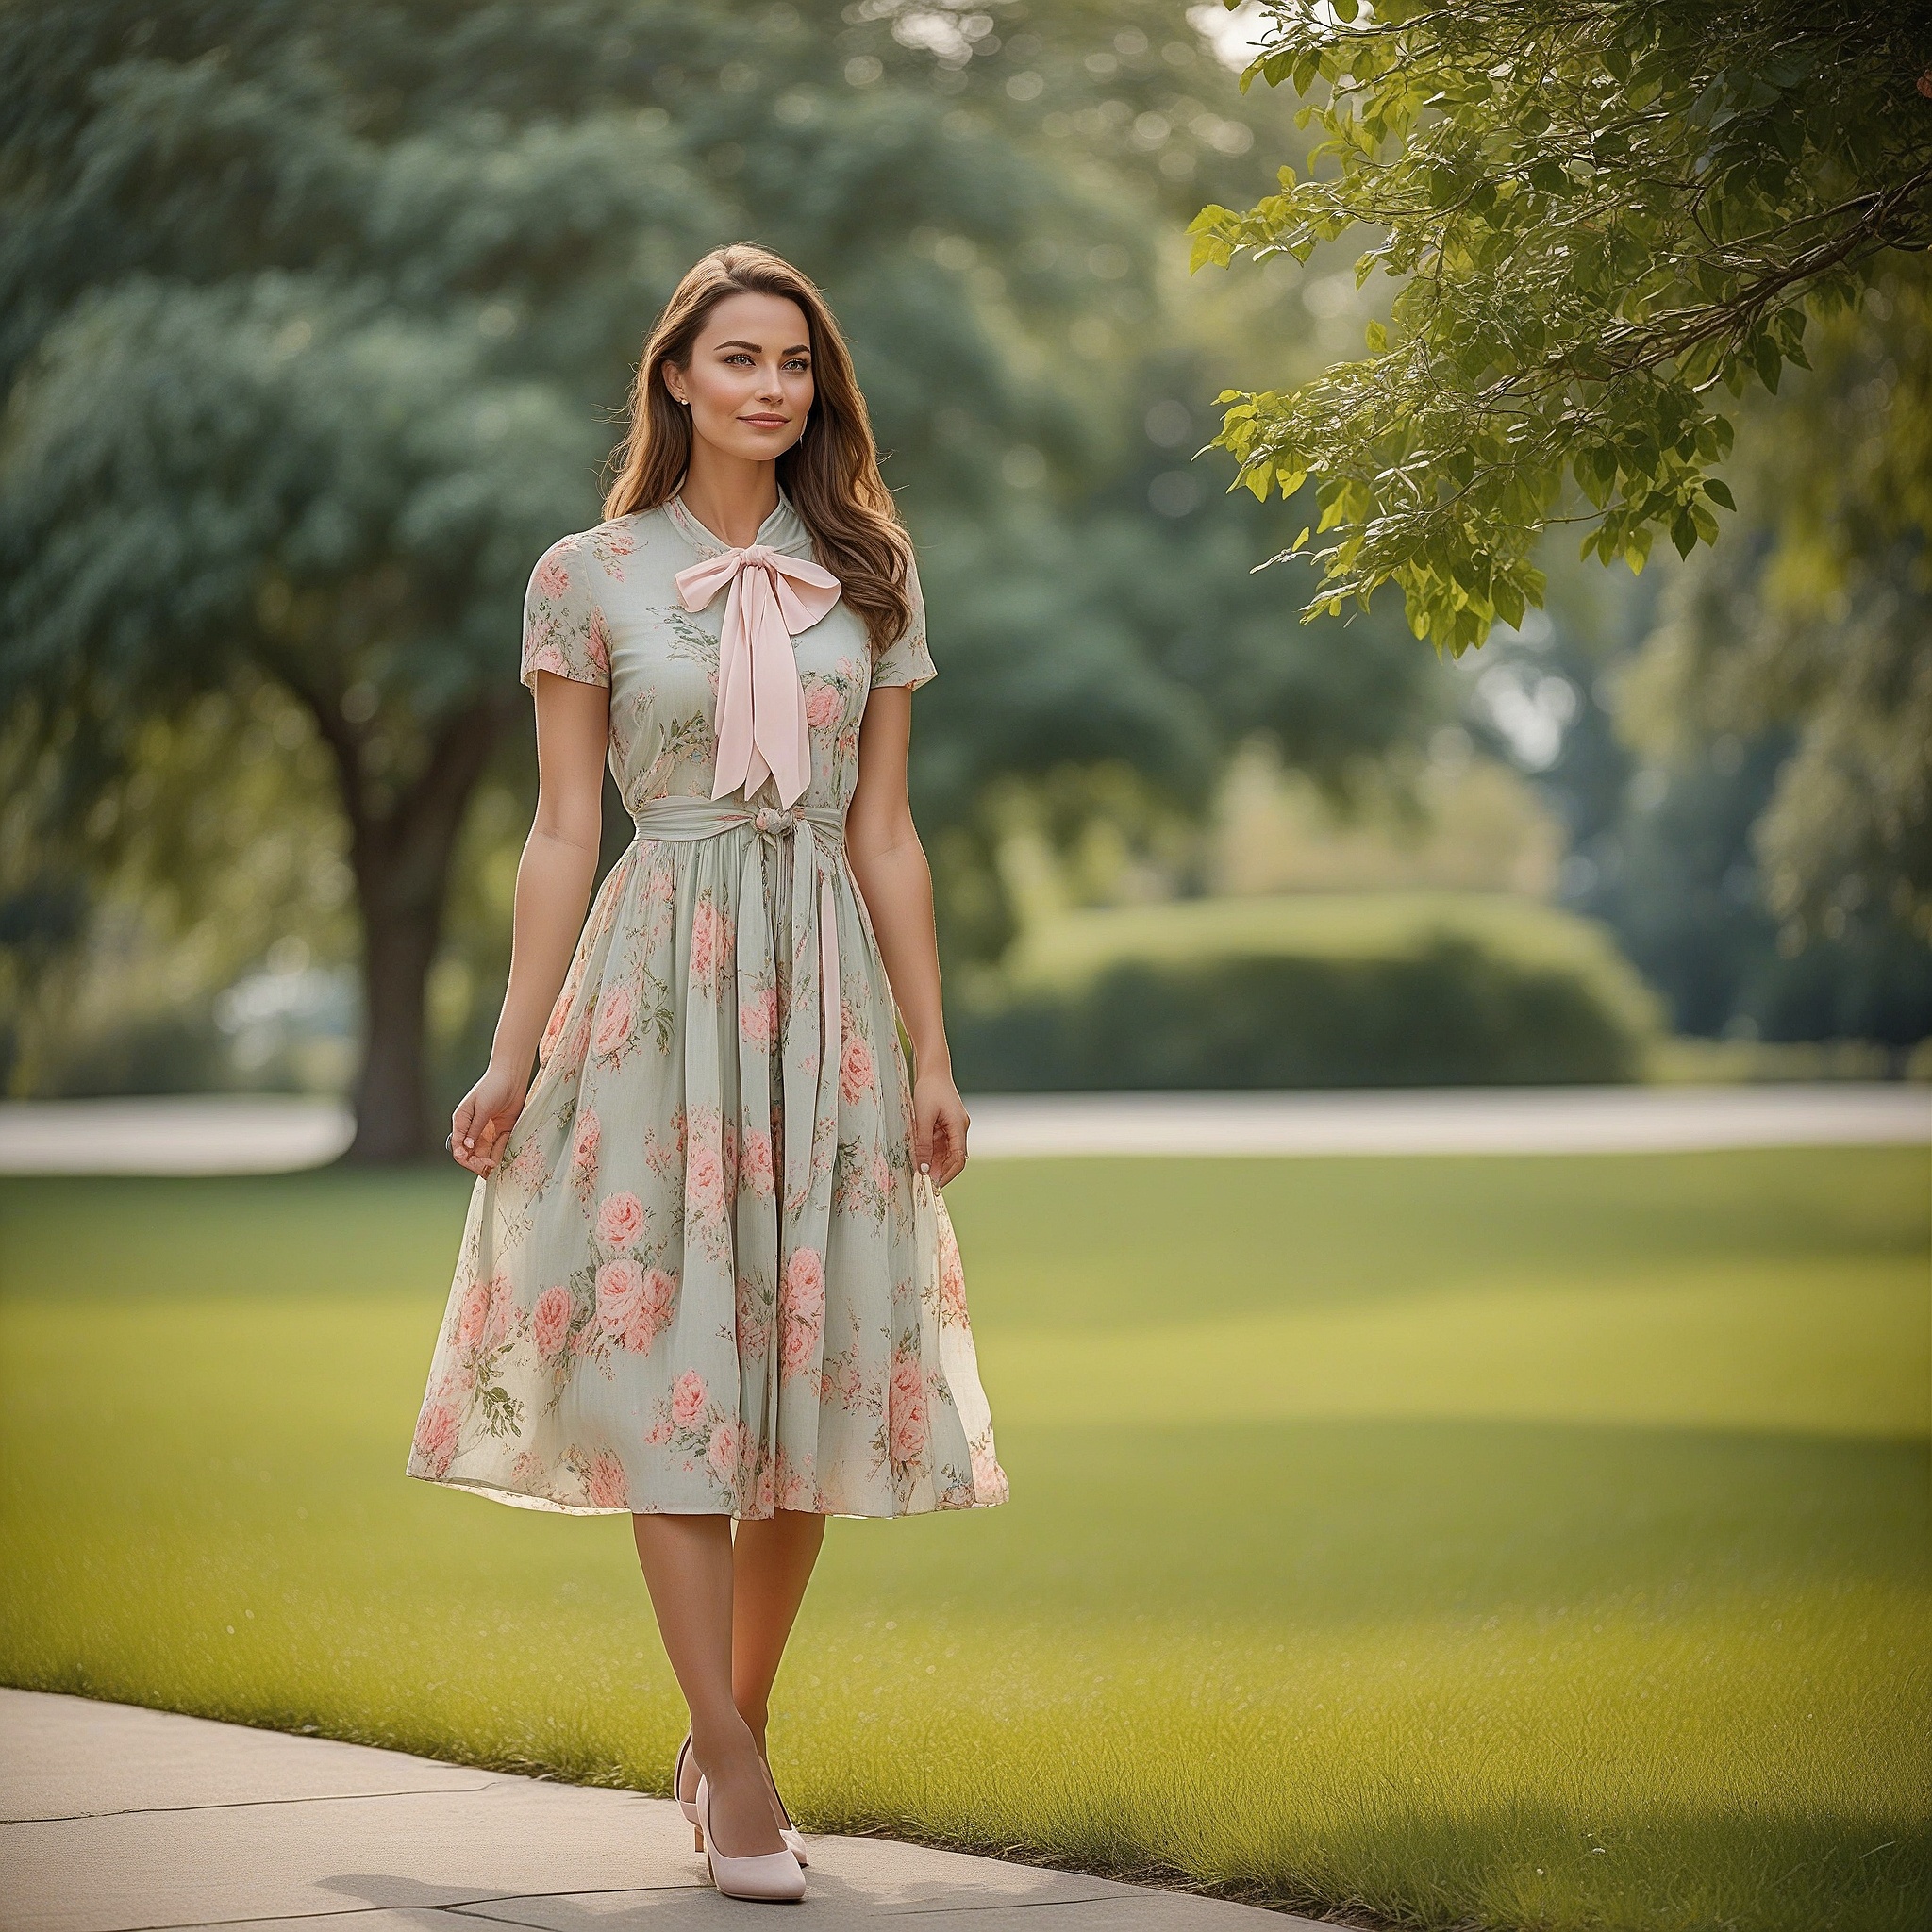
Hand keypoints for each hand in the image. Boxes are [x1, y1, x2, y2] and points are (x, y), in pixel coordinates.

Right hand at [450, 1061, 527, 1175]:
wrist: (512, 1077)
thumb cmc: (493, 1087)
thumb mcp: (483, 1108)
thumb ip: (475, 1128)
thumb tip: (466, 1148)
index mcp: (462, 1122)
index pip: (458, 1146)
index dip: (465, 1158)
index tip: (478, 1163)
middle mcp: (472, 1129)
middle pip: (470, 1154)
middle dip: (477, 1163)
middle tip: (490, 1166)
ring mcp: (486, 1131)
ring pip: (483, 1154)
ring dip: (488, 1161)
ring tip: (497, 1166)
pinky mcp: (500, 1130)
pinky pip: (497, 1147)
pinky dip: (499, 1154)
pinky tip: (502, 1158)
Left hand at [911, 1070, 968, 1187]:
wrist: (932, 1069)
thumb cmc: (928, 1089)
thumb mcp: (922, 1118)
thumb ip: (923, 1144)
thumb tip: (923, 1169)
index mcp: (959, 1127)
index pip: (958, 1159)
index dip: (947, 1175)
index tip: (933, 1185)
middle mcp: (960, 1128)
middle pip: (953, 1157)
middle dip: (939, 1169)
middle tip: (922, 1181)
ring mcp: (954, 1126)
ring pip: (946, 1151)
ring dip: (933, 1160)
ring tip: (918, 1168)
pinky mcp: (947, 1123)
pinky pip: (941, 1142)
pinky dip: (931, 1150)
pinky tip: (919, 1154)